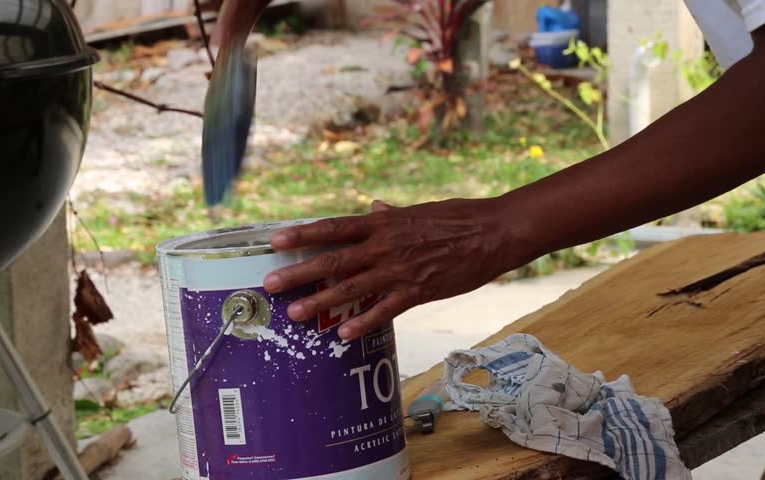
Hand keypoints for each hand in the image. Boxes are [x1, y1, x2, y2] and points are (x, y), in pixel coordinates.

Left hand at [263, 197, 536, 339]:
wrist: (493, 231)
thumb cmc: (458, 217)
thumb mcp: (420, 210)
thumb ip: (392, 214)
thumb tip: (373, 205)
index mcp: (383, 223)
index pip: (334, 228)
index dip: (303, 234)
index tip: (275, 240)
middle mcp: (385, 245)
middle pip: (333, 260)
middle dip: (299, 272)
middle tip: (271, 284)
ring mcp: (400, 269)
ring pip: (352, 287)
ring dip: (321, 301)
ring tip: (296, 313)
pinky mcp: (419, 291)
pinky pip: (385, 309)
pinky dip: (364, 322)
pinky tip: (344, 335)